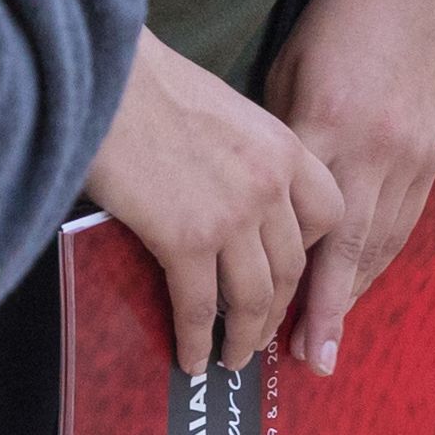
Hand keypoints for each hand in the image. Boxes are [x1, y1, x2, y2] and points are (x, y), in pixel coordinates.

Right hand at [88, 39, 349, 376]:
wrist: (105, 76)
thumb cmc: (150, 87)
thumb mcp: (225, 112)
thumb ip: (246, 158)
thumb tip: (233, 205)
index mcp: (284, 146)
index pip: (328, 214)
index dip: (312, 251)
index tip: (291, 274)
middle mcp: (270, 183)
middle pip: (292, 266)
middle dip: (278, 309)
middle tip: (261, 333)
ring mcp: (233, 214)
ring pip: (255, 297)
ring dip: (245, 337)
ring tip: (232, 358)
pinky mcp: (187, 239)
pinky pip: (201, 307)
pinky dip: (197, 338)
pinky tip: (191, 355)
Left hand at [258, 0, 434, 377]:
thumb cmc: (336, 18)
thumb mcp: (286, 72)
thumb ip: (278, 142)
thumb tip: (254, 203)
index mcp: (325, 125)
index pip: (300, 225)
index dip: (287, 283)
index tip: (270, 329)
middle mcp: (373, 149)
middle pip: (347, 251)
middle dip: (326, 311)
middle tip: (307, 361)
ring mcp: (409, 155)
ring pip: (380, 244)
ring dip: (352, 293)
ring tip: (326, 337)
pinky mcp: (432, 152)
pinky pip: (405, 222)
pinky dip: (380, 258)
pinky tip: (358, 283)